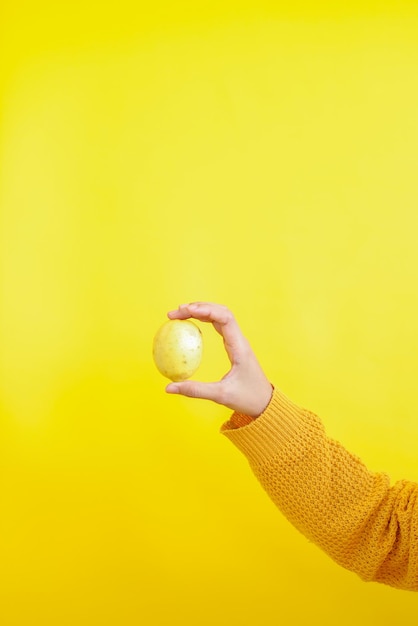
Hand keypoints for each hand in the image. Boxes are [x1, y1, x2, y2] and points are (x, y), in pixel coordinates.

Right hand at [165, 302, 272, 416]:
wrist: (266, 403)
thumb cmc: (248, 398)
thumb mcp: (220, 395)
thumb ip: (194, 390)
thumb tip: (169, 388)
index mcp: (239, 347)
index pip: (224, 317)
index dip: (205, 309)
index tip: (186, 311)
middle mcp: (239, 340)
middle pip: (220, 312)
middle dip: (199, 307)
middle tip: (176, 312)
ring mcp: (237, 341)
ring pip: (220, 316)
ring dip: (202, 311)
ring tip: (181, 313)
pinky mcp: (234, 346)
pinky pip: (220, 325)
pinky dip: (206, 319)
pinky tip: (193, 322)